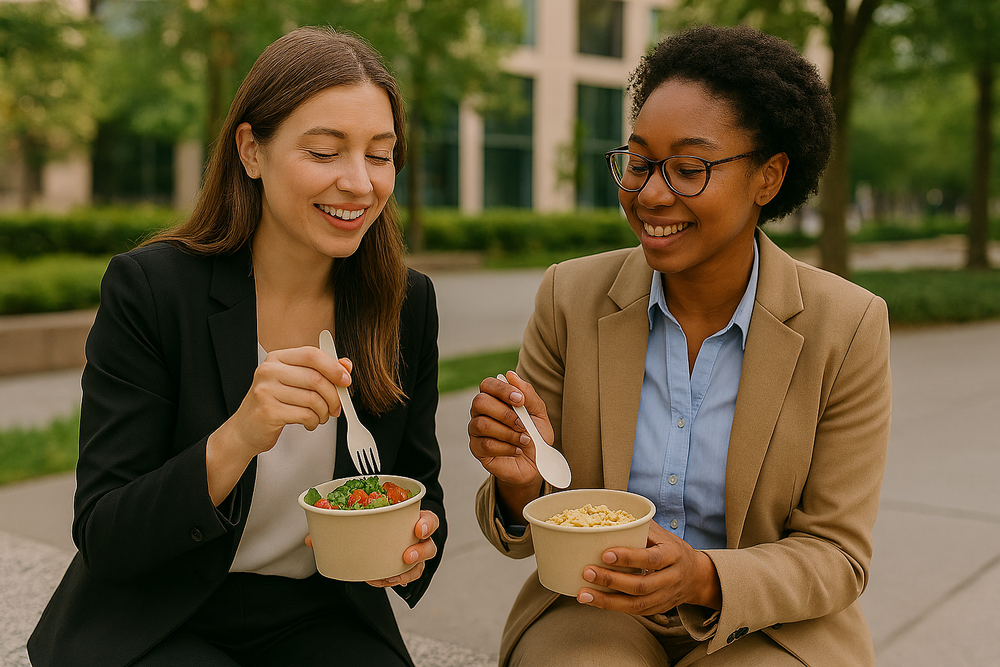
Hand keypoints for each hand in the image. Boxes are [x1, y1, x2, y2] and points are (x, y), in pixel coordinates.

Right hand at [206, 346, 351, 505]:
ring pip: (312, 399)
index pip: (312, 355)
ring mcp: (266, 390)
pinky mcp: (268, 411)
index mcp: (277, 358)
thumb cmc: (272, 404)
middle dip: (333, 396)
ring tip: (321, 416)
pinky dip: (314, 421)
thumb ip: (320, 372)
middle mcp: (269, 371)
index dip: (334, 367)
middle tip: (336, 407)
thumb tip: (346, 365)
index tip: (346, 380)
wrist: (245, 429)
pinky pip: (305, 414)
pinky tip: (310, 423)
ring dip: (324, 412)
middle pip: (315, 378)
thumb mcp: (295, 383)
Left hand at [364, 510, 439, 587]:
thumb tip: (346, 510)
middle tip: (407, 556)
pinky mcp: (405, 569)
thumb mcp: (381, 509)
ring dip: (407, 573)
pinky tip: (377, 579)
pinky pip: (403, 578)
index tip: (418, 529)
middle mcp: (419, 540)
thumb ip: (372, 507)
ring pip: (418, 567)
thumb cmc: (382, 517)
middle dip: (420, 553)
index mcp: (417, 520)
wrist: (377, 531)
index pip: (430, 520)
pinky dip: (391, 580)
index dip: (427, 525)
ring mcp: (414, 556)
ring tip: (391, 577)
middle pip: (429, 548)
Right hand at [468, 371, 551, 515]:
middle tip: (522, 424)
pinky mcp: (477, 448)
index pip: (488, 384)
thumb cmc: (535, 436)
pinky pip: (486, 444)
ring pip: (482, 424)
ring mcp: (476, 430)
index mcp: (495, 398)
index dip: (502, 389)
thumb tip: (511, 375)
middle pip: (480, 402)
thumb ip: (528, 394)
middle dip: (504, 413)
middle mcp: (482, 412)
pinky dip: (506, 447)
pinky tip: (517, 450)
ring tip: (524, 440)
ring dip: (508, 433)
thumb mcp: (539, 414)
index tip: (520, 400)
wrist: (536, 464)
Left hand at [575, 520, 721, 615]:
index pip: (650, 559)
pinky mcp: (656, 609)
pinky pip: (633, 611)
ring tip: (583, 593)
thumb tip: (610, 513)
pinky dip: (611, 607)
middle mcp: (671, 579)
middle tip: (587, 572)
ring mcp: (664, 597)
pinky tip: (594, 600)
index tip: (605, 554)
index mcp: (673, 555)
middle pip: (641, 585)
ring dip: (607, 600)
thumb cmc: (673, 550)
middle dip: (611, 580)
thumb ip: (641, 526)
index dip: (628, 558)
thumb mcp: (663, 535)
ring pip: (636, 604)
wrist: (697, 577)